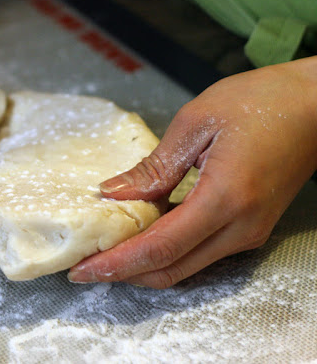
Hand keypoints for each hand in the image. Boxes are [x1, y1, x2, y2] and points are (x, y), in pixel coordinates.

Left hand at [68, 57, 316, 287]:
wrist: (315, 105)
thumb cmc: (261, 102)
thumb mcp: (196, 122)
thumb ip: (154, 166)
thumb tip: (113, 193)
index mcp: (225, 197)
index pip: (160, 248)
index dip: (117, 263)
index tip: (82, 270)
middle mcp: (240, 226)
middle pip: (171, 269)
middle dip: (123, 274)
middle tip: (83, 268)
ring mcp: (248, 232)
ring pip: (185, 266)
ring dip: (142, 265)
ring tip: (103, 254)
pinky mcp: (249, 228)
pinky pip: (199, 251)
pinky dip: (165, 251)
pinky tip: (138, 237)